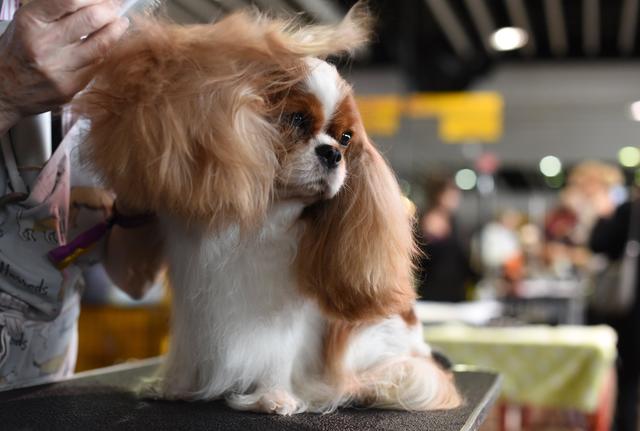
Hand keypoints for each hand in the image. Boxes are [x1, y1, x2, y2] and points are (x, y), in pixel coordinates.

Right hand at [0, 0, 128, 132]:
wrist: (5, 89)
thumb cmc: (20, 49)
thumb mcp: (30, 20)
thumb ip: (58, 9)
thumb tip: (92, 1)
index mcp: (31, 21)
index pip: (71, 0)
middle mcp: (43, 45)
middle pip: (92, 20)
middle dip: (111, 9)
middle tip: (118, 6)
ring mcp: (58, 69)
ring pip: (101, 45)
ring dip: (116, 31)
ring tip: (120, 23)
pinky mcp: (69, 87)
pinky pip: (97, 66)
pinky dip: (105, 53)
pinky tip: (106, 46)